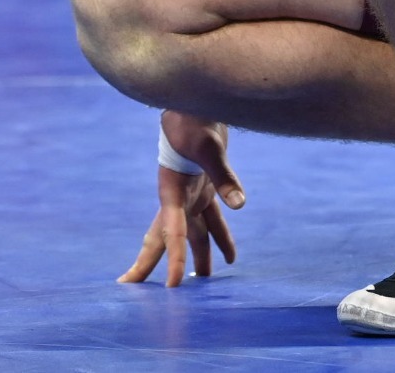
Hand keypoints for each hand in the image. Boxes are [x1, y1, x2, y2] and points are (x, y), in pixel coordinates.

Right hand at [117, 111, 244, 286]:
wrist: (193, 101)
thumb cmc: (193, 121)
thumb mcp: (209, 146)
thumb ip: (224, 176)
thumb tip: (240, 205)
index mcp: (171, 192)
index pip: (171, 233)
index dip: (173, 259)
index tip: (173, 286)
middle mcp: (177, 199)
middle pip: (168, 240)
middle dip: (164, 266)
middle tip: (154, 293)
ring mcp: (191, 195)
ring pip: (195, 234)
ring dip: (201, 257)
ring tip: (208, 282)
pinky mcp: (204, 189)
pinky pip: (212, 220)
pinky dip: (221, 237)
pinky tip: (230, 256)